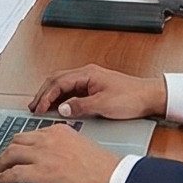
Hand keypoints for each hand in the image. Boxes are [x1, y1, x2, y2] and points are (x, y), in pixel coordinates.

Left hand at [0, 122, 117, 182]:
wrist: (110, 177)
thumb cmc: (101, 166)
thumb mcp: (80, 145)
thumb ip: (64, 146)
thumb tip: (55, 156)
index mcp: (59, 130)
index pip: (32, 133)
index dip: (21, 142)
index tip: (18, 148)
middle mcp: (48, 139)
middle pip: (17, 140)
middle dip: (8, 150)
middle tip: (4, 158)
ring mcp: (42, 155)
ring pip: (11, 153)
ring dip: (2, 162)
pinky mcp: (40, 172)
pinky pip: (14, 173)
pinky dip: (4, 176)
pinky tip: (1, 180)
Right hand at [28, 64, 165, 120]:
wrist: (150, 97)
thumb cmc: (131, 98)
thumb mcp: (104, 105)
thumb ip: (80, 106)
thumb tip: (62, 109)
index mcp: (87, 74)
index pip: (58, 82)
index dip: (46, 96)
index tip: (38, 109)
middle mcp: (87, 74)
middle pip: (57, 80)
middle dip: (43, 93)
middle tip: (33, 107)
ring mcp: (90, 80)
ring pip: (63, 85)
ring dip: (51, 95)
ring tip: (40, 107)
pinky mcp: (94, 88)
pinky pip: (71, 90)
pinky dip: (61, 98)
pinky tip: (58, 107)